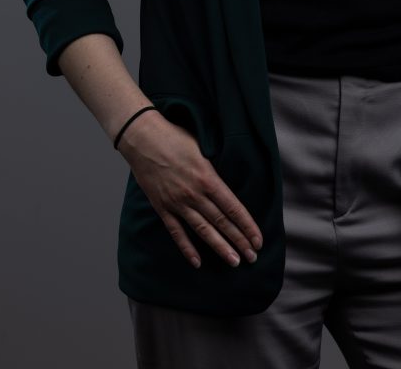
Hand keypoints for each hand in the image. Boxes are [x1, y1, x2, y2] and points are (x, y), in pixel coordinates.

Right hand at [117, 112, 263, 268]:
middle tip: (253, 257)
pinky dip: (186, 248)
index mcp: (208, 178)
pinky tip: (197, 262)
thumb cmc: (174, 137)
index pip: (233, 208)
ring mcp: (177, 203)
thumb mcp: (203, 147)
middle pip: (221, 222)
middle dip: (239, 241)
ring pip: (202, 231)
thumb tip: (228, 184)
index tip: (257, 239)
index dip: (247, 225)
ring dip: (220, 247)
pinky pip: (176, 232)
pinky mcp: (162, 207)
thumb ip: (214, 170)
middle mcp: (194, 194)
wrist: (142, 138)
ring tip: (234, 262)